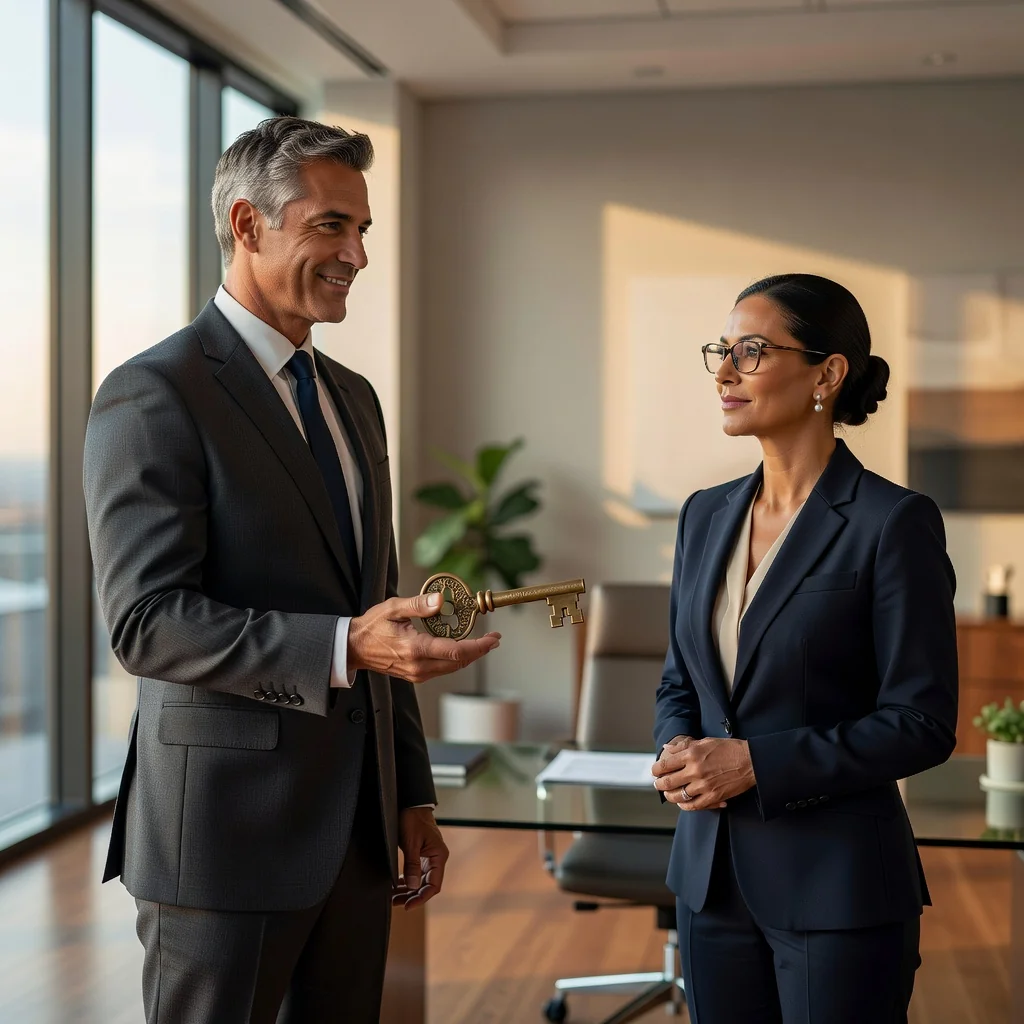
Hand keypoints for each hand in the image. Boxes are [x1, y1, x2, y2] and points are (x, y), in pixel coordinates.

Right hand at [348, 592, 499, 683]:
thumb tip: (441, 600)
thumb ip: (419, 605)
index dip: (479, 646)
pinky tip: (461, 648)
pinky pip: (442, 669)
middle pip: (459, 662)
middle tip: (493, 639)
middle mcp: (419, 665)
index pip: (457, 651)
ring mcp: (417, 673)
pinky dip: (455, 659)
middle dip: (479, 651)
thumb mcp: (393, 608)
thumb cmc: (371, 627)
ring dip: (469, 656)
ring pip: (452, 668)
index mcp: (415, 648)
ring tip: (482, 643)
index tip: (492, 638)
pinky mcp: (416, 676)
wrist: (353, 648)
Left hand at [393, 807, 447, 910]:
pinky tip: (396, 886)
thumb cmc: (413, 819)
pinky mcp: (421, 855)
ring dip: (408, 890)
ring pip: (420, 881)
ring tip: (393, 898)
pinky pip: (415, 873)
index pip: (434, 885)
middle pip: (426, 885)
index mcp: (439, 856)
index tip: (407, 906)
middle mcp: (436, 859)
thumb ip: (412, 865)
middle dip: (412, 896)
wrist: (412, 803)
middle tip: (395, 903)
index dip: (421, 898)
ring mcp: (429, 858)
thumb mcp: (411, 842)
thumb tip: (412, 887)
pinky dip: (406, 880)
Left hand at [652, 736, 755, 809]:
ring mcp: (704, 785)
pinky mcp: (713, 797)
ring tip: (668, 793)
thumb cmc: (728, 748)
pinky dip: (684, 805)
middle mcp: (695, 770)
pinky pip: (693, 806)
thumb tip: (667, 749)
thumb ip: (684, 746)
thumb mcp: (705, 741)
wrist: (751, 761)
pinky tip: (682, 803)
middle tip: (657, 784)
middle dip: (659, 784)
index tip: (654, 771)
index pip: (665, 764)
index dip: (655, 769)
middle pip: (668, 782)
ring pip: (678, 796)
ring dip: (669, 796)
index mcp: (692, 754)